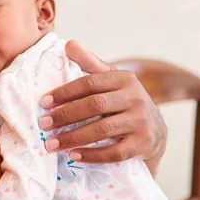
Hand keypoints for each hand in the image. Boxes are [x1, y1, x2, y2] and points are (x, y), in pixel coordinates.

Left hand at [38, 40, 166, 169]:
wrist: (156, 129)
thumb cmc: (123, 100)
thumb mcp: (111, 79)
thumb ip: (89, 62)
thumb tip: (69, 44)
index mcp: (123, 78)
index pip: (89, 83)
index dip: (65, 92)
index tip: (43, 102)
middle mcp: (135, 97)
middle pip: (94, 105)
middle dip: (64, 115)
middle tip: (43, 124)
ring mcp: (141, 121)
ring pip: (101, 130)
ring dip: (72, 138)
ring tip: (51, 144)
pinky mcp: (143, 143)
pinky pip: (114, 152)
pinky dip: (92, 155)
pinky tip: (74, 155)